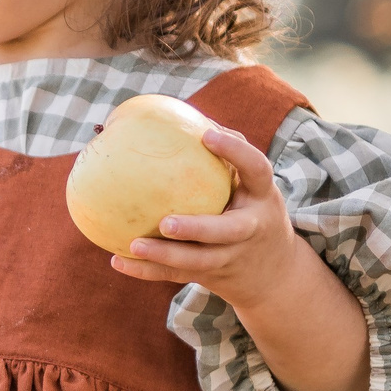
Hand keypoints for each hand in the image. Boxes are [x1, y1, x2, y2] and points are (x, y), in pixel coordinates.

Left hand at [106, 124, 311, 311]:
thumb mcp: (249, 183)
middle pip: (227, 233)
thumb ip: (224, 155)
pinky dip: (146, 271)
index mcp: (262, 197)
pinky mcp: (212, 275)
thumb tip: (175, 114)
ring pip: (198, 261)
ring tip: (133, 244)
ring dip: (164, 255)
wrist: (273, 272)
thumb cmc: (249, 207)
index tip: (207, 135)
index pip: (257, 169)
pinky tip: (117, 260)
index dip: (236, 152)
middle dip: (197, 229)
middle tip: (166, 222)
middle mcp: (251, 228)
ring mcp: (231, 257)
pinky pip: (176, 275)